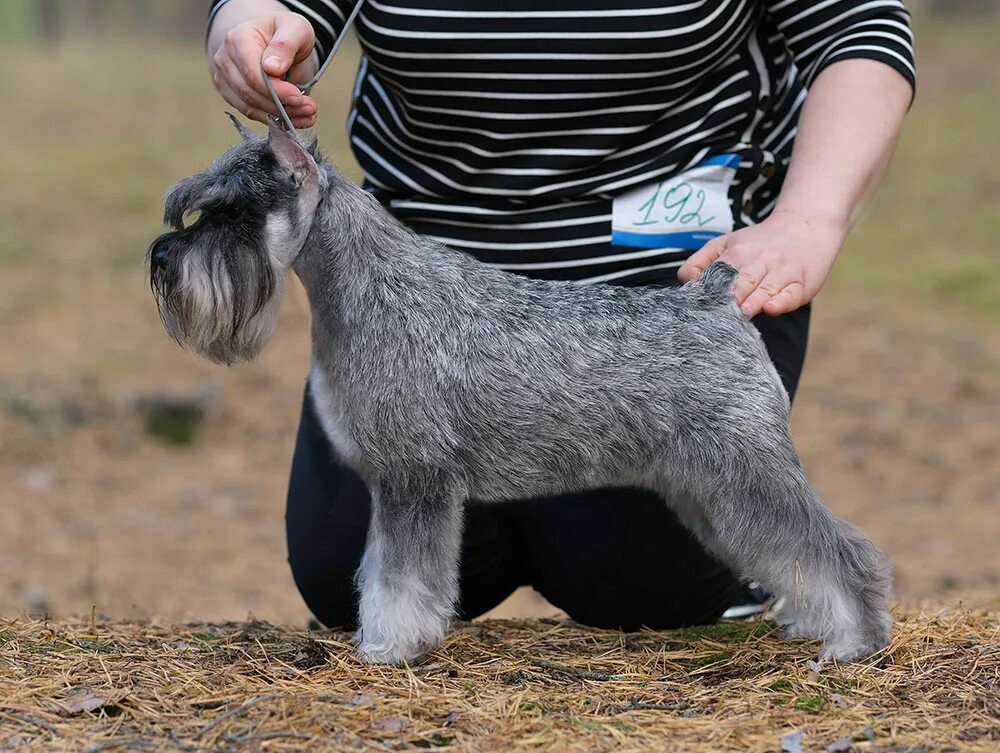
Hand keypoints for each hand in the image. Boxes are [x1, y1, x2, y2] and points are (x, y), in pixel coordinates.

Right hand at [210, 11, 318, 127]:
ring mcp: (224, 78)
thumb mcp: (296, 29)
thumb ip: (285, 44)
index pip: (252, 73)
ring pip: (250, 107)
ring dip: (280, 116)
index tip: (298, 98)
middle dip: (282, 106)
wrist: (273, 39)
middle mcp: (225, 59)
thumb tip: (272, 69)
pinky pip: (251, 113)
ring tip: (307, 115)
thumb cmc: (286, 32)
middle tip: (310, 109)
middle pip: (250, 93)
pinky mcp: (230, 94)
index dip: (275, 91)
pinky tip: (295, 119)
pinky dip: (274, 120)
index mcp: (238, 38)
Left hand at [677, 209, 846, 317]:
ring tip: (741, 313)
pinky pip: (791, 295)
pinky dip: (781, 302)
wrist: (807, 227)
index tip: (698, 306)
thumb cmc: (760, 242)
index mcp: (738, 253)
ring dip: (752, 301)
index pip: (719, 272)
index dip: (708, 289)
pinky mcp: (802, 284)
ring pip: (765, 289)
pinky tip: (771, 307)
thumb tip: (684, 281)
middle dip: (730, 296)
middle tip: (719, 312)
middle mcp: (760, 261)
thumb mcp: (728, 242)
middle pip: (742, 281)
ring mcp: (782, 273)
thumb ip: (702, 261)